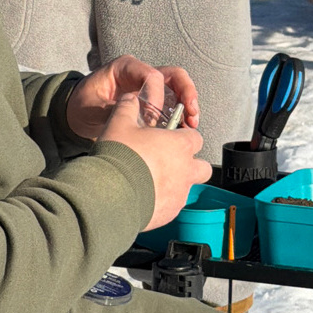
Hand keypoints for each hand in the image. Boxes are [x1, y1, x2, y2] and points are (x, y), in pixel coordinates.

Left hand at [65, 54, 198, 138]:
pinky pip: (173, 105)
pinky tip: (184, 130)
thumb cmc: (82, 105)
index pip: (151, 75)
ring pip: (178, 89)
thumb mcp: (92, 108)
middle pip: (173, 76)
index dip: (157, 95)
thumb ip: (114, 110)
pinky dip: (181, 116)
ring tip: (192, 124)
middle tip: (192, 113)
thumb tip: (136, 119)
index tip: (154, 117)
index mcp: (125, 67)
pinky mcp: (154, 102)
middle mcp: (141, 73)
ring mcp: (150, 87)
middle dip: (187, 93)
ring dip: (188, 106)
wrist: (78, 114)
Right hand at [100, 93, 204, 227]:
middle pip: (203, 167)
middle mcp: (186, 171)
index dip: (185, 137)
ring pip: (188, 188)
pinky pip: (172, 206)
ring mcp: (180, 194)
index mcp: (179, 146)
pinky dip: (163, 201)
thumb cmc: (120, 158)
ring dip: (176, 184)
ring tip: (152, 181)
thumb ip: (128, 107)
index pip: (196, 137)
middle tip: (170, 162)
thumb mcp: (119, 123)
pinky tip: (144, 196)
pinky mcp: (169, 213)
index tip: (172, 137)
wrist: (110, 194)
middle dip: (191, 164)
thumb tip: (131, 99)